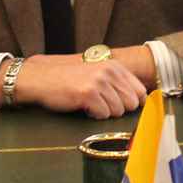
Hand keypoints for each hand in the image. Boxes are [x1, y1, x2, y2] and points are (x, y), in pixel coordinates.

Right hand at [9, 54, 147, 118]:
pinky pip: (103, 115)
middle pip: (132, 103)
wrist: (41, 78)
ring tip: (91, 104)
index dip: (133, 103)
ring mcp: (99, 82)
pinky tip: (84, 108)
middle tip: (102, 105)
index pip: (141, 91)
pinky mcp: (88, 93)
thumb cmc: (68, 80)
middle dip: (118, 109)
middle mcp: (109, 72)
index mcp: (114, 66)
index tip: (123, 106)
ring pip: (118, 111)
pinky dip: (94, 115)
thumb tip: (139, 101)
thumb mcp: (97, 74)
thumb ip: (117, 83)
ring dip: (104, 113)